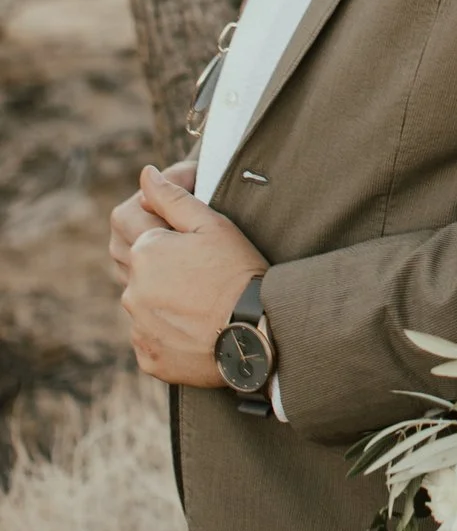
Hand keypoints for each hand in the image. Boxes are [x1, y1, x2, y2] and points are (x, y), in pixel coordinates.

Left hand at [119, 164, 269, 388]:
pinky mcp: (148, 355)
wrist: (255, 334)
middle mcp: (132, 289)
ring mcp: (138, 325)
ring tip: (195, 282)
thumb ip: (173, 197)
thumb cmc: (238, 272)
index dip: (153, 202)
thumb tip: (146, 175)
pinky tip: (193, 315)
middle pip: (126, 255)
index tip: (184, 200)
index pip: (128, 213)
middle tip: (187, 245)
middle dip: (148, 244)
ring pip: (137, 295)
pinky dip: (164, 320)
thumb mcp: (212, 225)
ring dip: (157, 284)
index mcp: (145, 251)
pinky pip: (146, 330)